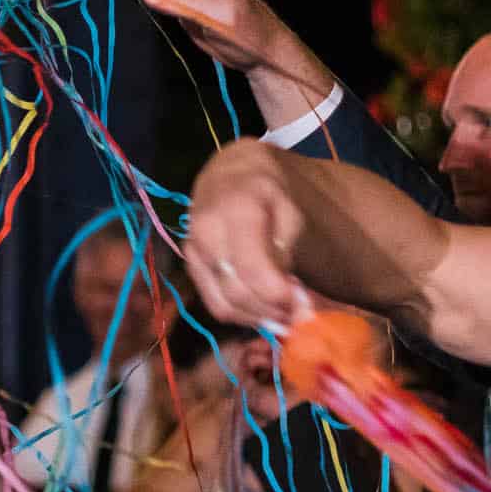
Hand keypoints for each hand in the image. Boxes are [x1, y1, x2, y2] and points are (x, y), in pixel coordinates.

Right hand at [186, 140, 312, 331]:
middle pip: (238, 293)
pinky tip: (262, 305)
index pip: (253, 269)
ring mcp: (193, 252)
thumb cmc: (267, 193)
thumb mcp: (289, 214)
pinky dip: (242, 313)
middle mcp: (206, 234)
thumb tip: (294, 302)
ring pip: (224, 305)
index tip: (302, 302)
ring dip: (258, 316)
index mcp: (236, 212)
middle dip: (271, 310)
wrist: (229, 176)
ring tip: (282, 308)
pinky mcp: (190, 267)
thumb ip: (288, 257)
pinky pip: (215, 304)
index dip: (279, 295)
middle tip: (298, 311)